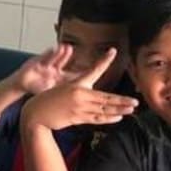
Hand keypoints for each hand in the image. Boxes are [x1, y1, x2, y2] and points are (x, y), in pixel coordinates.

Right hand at [21, 49, 138, 131]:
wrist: (35, 113)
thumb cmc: (49, 100)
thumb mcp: (63, 89)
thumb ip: (81, 91)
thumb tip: (96, 95)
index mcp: (77, 84)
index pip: (94, 70)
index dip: (104, 60)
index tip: (113, 51)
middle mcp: (80, 95)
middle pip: (105, 97)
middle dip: (121, 100)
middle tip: (135, 102)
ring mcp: (80, 108)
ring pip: (103, 109)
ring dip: (118, 110)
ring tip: (130, 110)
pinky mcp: (77, 118)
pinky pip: (96, 119)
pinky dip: (108, 118)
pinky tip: (117, 117)